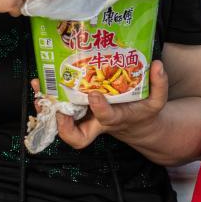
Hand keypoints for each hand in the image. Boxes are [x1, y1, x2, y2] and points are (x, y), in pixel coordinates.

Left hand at [31, 60, 169, 148]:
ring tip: (40, 89)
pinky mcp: (78, 114)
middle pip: (78, 136)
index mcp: (117, 119)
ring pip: (62, 125)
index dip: (100, 108)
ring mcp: (86, 121)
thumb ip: (160, 85)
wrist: (136, 126)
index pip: (107, 118)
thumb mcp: (157, 101)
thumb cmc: (142, 113)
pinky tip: (41, 84)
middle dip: (64, 125)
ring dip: (48, 110)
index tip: (95, 95)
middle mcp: (97, 124)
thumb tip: (157, 65)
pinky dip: (47, 101)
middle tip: (57, 107)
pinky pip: (59, 112)